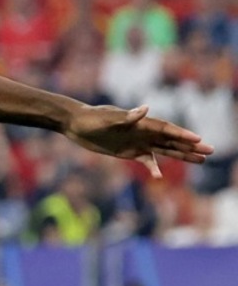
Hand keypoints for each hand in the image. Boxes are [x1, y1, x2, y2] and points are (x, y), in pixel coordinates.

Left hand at [65, 104, 212, 178]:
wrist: (75, 124)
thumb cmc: (91, 118)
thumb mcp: (107, 119)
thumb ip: (127, 117)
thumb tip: (146, 109)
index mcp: (140, 122)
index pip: (166, 128)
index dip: (182, 134)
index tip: (198, 140)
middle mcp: (142, 132)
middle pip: (171, 140)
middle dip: (190, 146)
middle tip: (210, 151)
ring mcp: (136, 142)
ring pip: (164, 149)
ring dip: (181, 155)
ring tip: (201, 160)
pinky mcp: (127, 151)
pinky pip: (146, 160)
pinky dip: (153, 167)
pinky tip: (160, 176)